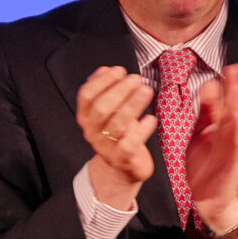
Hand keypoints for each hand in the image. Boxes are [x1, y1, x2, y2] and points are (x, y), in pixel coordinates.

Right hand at [76, 66, 156, 208]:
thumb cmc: (118, 135)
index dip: (102, 81)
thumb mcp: (108, 112)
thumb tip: (104, 69)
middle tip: (136, 78)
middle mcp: (93, 131)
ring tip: (146, 90)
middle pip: (101, 108)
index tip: (119, 70)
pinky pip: (129, 144)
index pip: (86, 96)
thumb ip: (104, 91)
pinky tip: (151, 119)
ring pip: (117, 124)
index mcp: (86, 117)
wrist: (122, 169)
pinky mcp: (123, 159)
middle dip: (119, 91)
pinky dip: (141, 130)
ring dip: (132, 105)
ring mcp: (107, 146)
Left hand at [187, 64, 237, 238]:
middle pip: (236, 108)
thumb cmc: (203, 169)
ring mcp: (237, 147)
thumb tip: (209, 86)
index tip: (227, 68)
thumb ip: (205, 114)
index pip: (224, 103)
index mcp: (220, 128)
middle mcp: (231, 135)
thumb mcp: (199, 136)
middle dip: (237, 90)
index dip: (226, 86)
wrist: (207, 201)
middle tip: (236, 69)